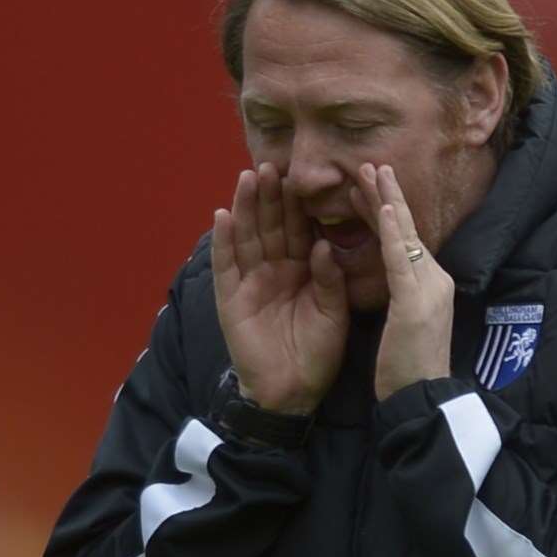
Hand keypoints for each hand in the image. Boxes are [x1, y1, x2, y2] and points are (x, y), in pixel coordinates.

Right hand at [211, 162, 348, 413]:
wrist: (294, 392)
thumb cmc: (318, 353)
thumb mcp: (334, 313)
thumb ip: (329, 278)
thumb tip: (322, 244)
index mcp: (302, 270)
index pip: (299, 229)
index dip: (299, 204)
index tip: (303, 175)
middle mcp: (274, 270)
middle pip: (270, 225)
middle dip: (271, 196)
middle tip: (272, 165)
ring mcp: (250, 282)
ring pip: (247, 237)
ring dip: (246, 207)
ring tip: (248, 178)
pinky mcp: (231, 298)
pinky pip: (227, 264)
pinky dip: (223, 241)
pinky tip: (222, 214)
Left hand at [351, 163, 454, 400]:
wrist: (423, 399)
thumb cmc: (409, 370)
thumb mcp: (405, 326)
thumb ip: (401, 297)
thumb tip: (393, 279)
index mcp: (429, 286)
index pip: (405, 240)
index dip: (387, 213)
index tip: (370, 189)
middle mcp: (435, 280)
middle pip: (407, 229)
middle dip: (387, 195)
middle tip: (368, 165)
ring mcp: (429, 289)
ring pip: (405, 235)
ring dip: (387, 200)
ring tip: (370, 170)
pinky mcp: (416, 302)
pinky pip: (401, 259)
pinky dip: (393, 231)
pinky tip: (384, 207)